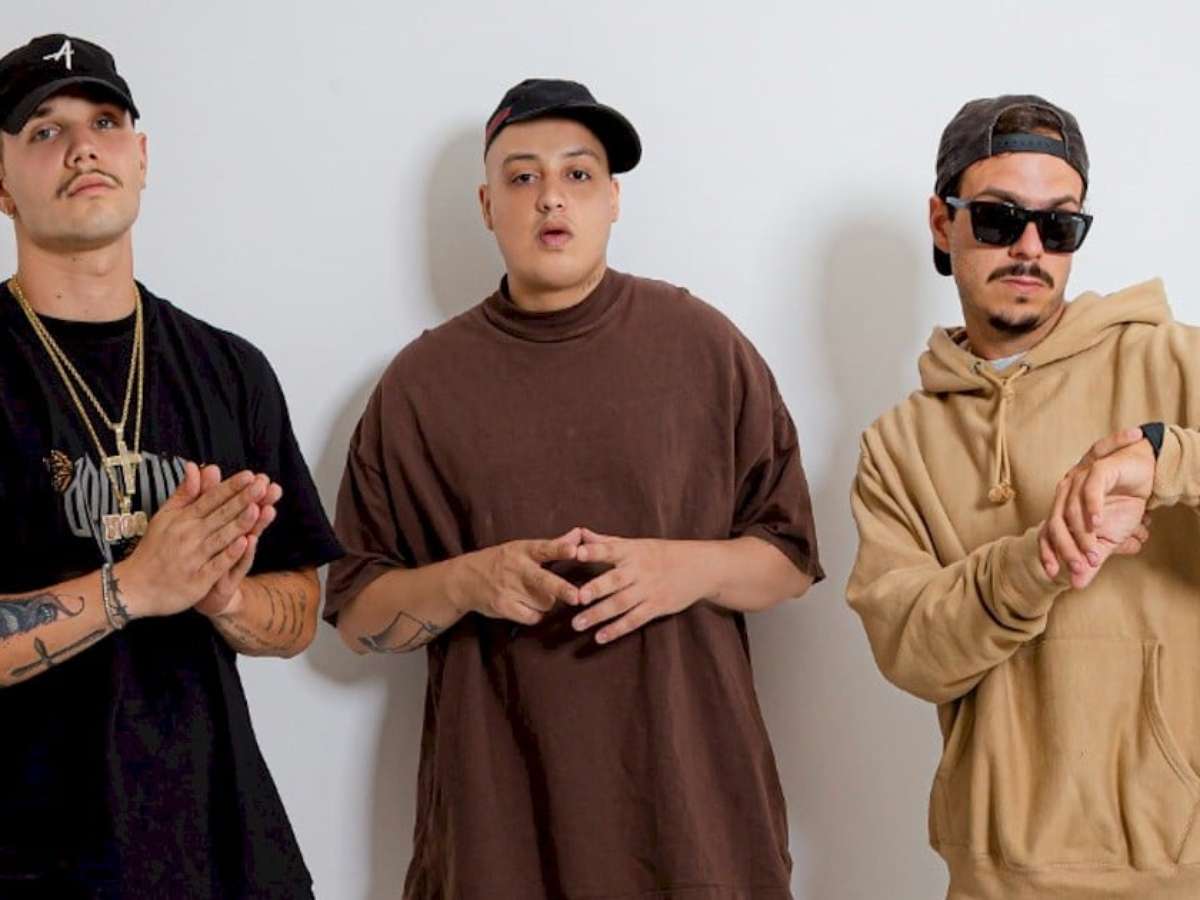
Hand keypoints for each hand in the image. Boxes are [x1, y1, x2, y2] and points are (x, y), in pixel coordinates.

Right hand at [115, 463, 268, 617]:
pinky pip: (217, 565)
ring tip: (258, 508)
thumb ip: (185, 493)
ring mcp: (194, 558)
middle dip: (242, 499)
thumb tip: (195, 466)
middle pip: (220, 515)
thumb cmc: (154, 549)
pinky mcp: (198, 580)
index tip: (250, 476)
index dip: (231, 487)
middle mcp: (189, 536)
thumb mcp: (165, 517)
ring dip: (239, 523)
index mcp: (183, 519)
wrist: (134, 587)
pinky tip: (245, 543)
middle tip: (262, 485)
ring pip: (220, 538)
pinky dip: (230, 554)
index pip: (211, 499)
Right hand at [456, 527, 581, 624]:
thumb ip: (555, 544)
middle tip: (578, 597)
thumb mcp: (523, 548)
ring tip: (539, 595)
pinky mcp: (503, 607)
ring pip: (543, 602)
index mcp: (523, 550)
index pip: (545, 548)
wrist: (465, 579)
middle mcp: (517, 568)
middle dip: (562, 589)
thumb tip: (580, 533)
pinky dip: (536, 615)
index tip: (574, 550)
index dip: (560, 548)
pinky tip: (529, 607)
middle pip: (543, 580)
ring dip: (548, 602)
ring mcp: (509, 589)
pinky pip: (531, 616)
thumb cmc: (502, 561)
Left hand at [571, 529, 711, 643]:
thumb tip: (578, 532)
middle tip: (577, 597)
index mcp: (632, 551)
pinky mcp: (657, 606)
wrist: (700, 567)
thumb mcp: (636, 544)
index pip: (610, 549)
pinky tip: (600, 637)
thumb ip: (606, 542)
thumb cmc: (661, 554)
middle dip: (596, 588)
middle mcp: (639, 570)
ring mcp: (649, 590)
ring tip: (577, 624)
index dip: (594, 551)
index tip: (577, 553)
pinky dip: (617, 629)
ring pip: (621, 604)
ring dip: (598, 614)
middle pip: (615, 580)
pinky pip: (635, 620)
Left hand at [1039, 428, 1155, 588]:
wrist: (1145, 474)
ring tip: (1095, 554)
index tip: (1053, 574)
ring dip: (1083, 535)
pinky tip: (1098, 522)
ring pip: (1071, 510)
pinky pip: (1090, 489)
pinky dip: (1092, 506)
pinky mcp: (1097, 470)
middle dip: (1067, 548)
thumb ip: (1091, 561)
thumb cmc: (1122, 505)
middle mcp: (1064, 495)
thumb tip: (1077, 585)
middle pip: (1056, 524)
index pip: (1047, 534)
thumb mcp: (1107, 539)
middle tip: (1082, 567)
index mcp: (1062, 511)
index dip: (1047, 553)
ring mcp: (1077, 481)